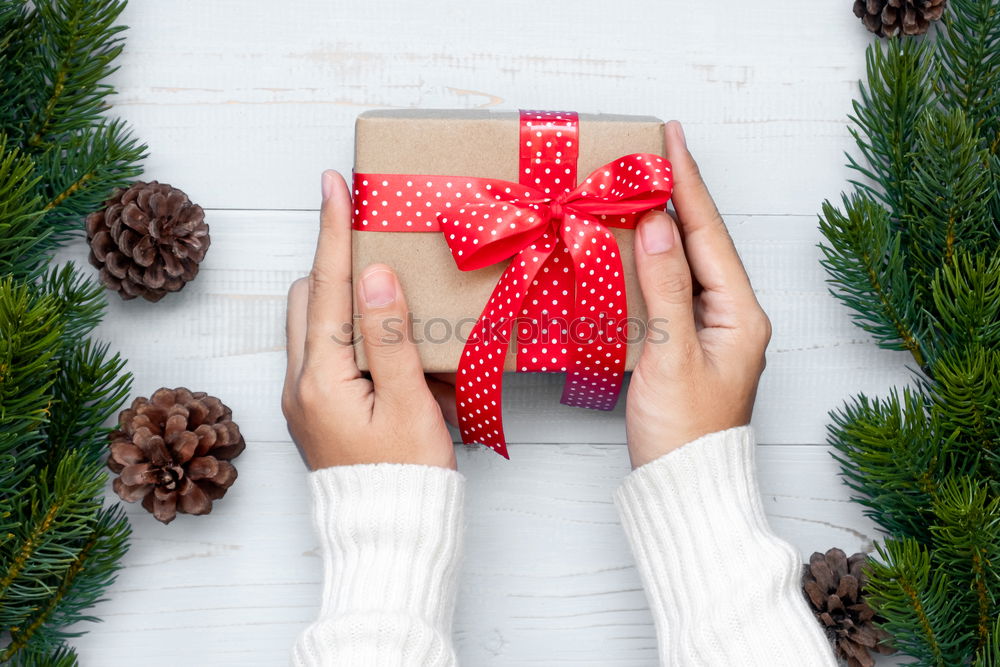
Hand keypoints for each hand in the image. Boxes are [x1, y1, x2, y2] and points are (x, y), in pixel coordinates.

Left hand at [282, 170, 455, 470]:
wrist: (389, 535)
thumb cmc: (406, 477)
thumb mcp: (409, 404)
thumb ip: (390, 336)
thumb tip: (372, 273)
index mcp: (320, 379)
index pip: (328, 285)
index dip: (333, 230)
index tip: (332, 183)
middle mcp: (299, 384)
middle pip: (309, 298)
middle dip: (335, 262)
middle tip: (371, 238)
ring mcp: (304, 400)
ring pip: (313, 325)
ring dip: (343, 299)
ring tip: (388, 297)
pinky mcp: (316, 412)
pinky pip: (325, 354)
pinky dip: (350, 334)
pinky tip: (389, 346)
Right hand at [626, 121, 771, 468]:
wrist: (683, 490)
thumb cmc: (683, 434)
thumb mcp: (672, 355)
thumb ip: (666, 286)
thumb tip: (661, 222)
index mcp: (740, 315)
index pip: (709, 234)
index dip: (688, 183)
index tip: (673, 137)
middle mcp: (732, 317)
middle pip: (703, 242)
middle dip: (678, 195)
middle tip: (653, 152)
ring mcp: (712, 332)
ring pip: (686, 263)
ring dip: (665, 225)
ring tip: (643, 186)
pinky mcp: (689, 346)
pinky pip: (672, 289)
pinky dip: (652, 262)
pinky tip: (637, 246)